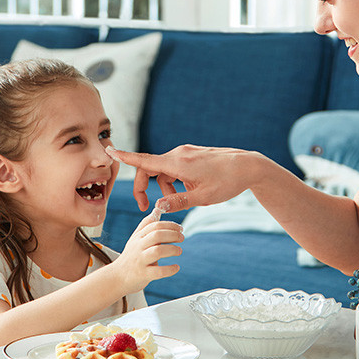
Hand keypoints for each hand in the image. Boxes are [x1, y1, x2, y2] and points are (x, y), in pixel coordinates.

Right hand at [106, 143, 255, 213]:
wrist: (248, 166)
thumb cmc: (227, 182)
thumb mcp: (201, 197)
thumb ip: (177, 202)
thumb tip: (158, 206)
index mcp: (177, 163)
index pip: (144, 160)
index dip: (125, 157)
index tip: (109, 150)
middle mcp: (178, 154)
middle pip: (150, 169)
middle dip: (146, 187)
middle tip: (148, 207)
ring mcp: (185, 153)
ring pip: (164, 171)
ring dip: (165, 187)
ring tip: (181, 200)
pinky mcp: (192, 155)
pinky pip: (175, 167)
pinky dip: (175, 180)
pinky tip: (191, 190)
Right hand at [114, 209, 184, 291]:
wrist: (118, 277)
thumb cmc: (131, 257)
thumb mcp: (136, 239)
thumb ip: (146, 225)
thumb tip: (157, 210)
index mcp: (138, 237)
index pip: (155, 225)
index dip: (170, 225)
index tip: (180, 228)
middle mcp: (138, 247)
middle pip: (156, 235)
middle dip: (172, 235)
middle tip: (182, 238)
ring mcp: (140, 261)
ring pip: (157, 252)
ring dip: (172, 249)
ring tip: (179, 250)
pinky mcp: (143, 274)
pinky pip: (158, 271)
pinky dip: (169, 269)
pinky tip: (176, 267)